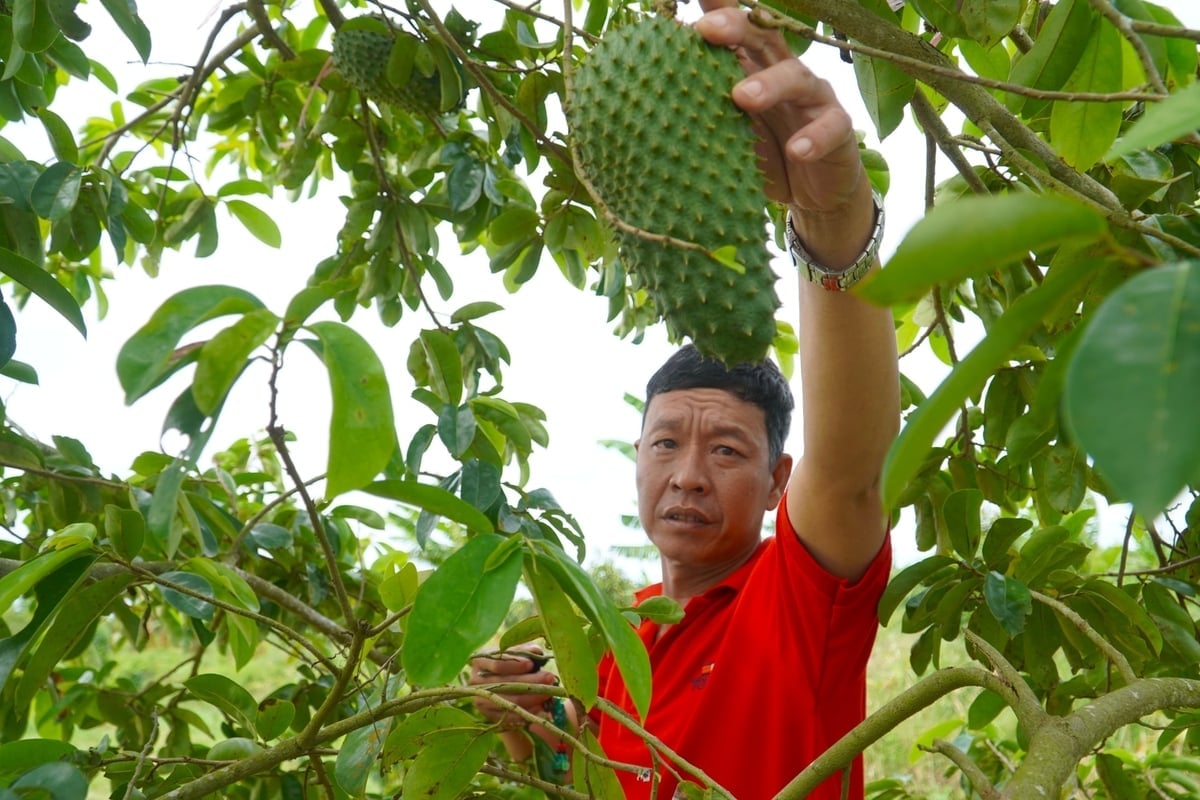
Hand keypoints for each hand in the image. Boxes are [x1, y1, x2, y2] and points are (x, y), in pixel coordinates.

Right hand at [469, 647, 559, 727]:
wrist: (498, 681)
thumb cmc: (509, 662)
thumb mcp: (514, 652)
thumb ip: (525, 650)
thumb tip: (537, 652)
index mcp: (479, 661)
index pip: (497, 664)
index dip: (515, 664)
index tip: (532, 664)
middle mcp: (475, 681)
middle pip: (505, 684)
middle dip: (530, 682)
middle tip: (550, 678)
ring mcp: (480, 700)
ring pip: (509, 701)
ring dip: (532, 698)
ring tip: (549, 693)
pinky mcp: (488, 715)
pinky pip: (509, 716)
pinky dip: (526, 712)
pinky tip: (540, 707)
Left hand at [695, 0, 867, 216]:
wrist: (810, 197)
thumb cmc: (765, 155)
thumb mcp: (730, 132)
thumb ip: (705, 108)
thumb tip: (656, 92)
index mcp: (754, 68)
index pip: (735, 32)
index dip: (716, 10)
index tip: (691, 3)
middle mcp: (785, 72)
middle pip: (763, 37)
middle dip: (736, 28)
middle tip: (707, 30)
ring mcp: (814, 98)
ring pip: (797, 77)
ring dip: (770, 84)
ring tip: (743, 98)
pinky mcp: (839, 129)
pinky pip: (831, 126)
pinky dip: (814, 137)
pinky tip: (797, 150)